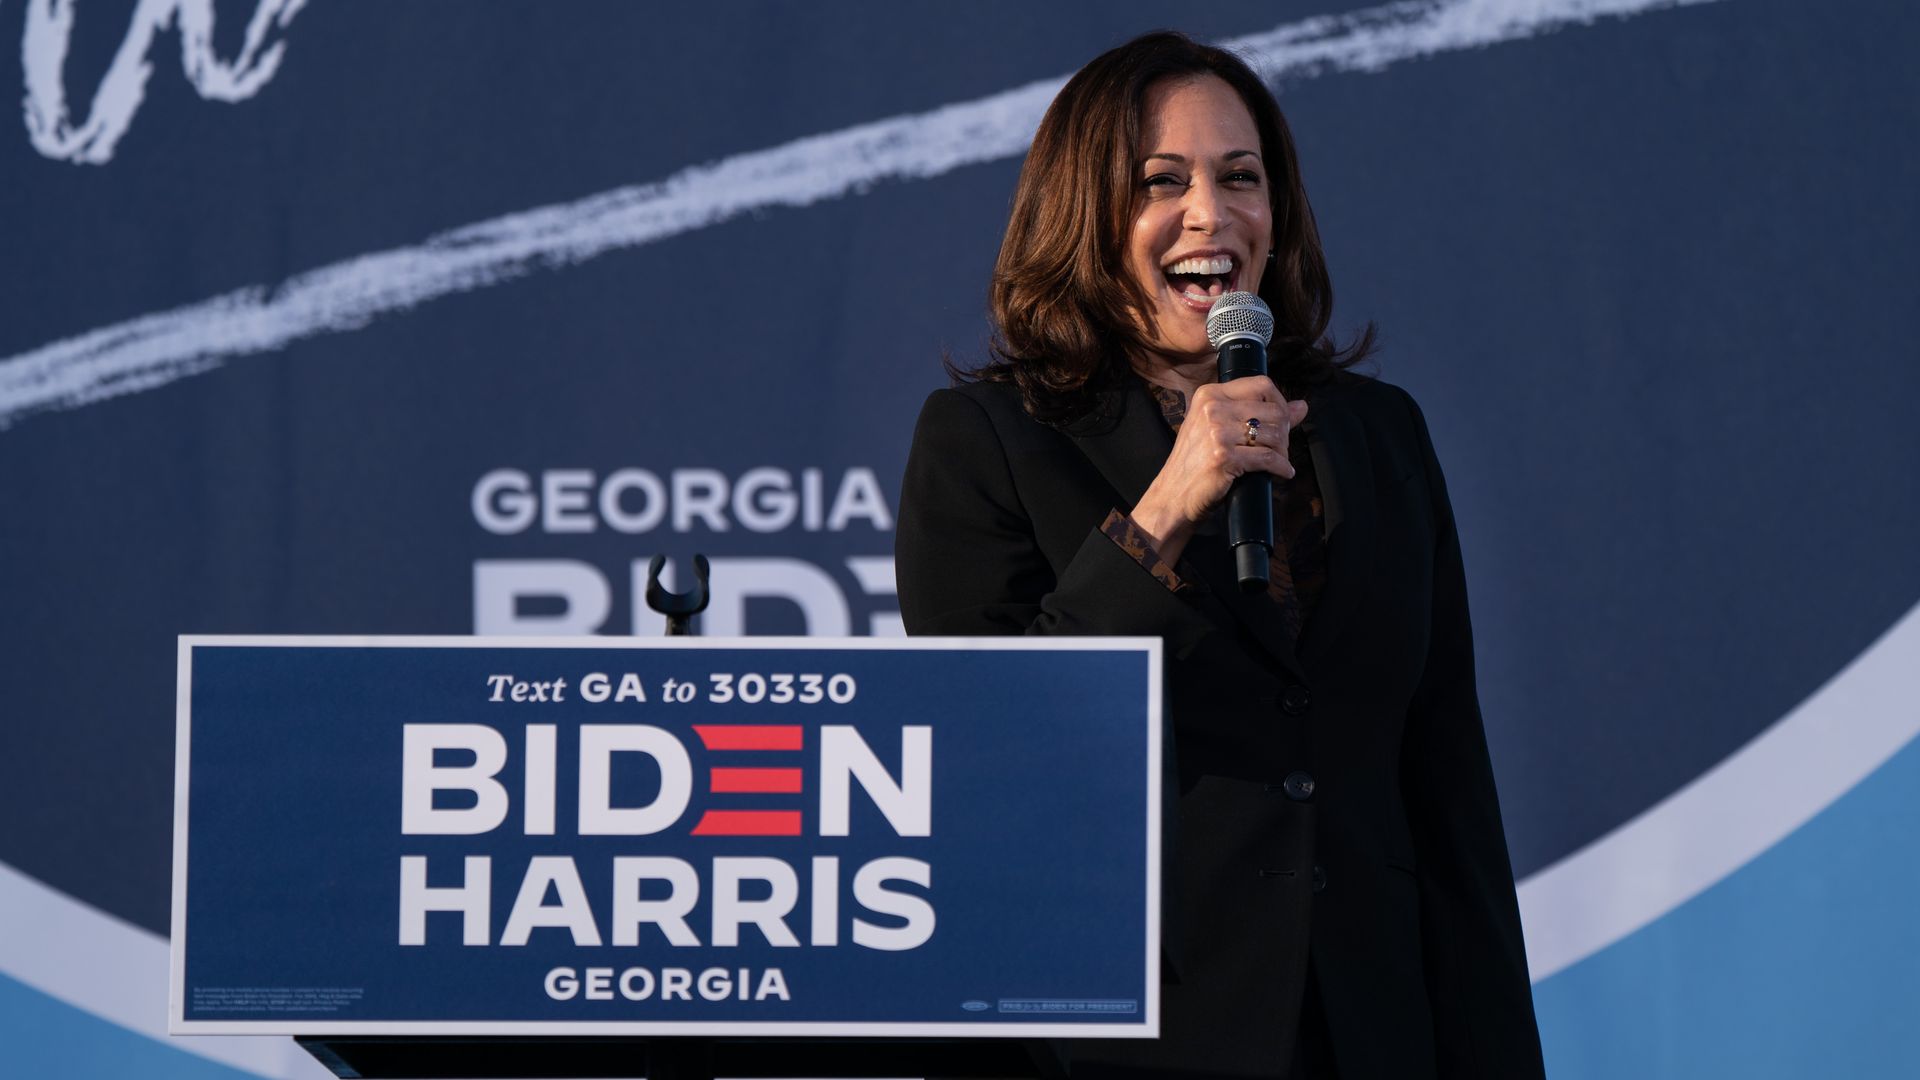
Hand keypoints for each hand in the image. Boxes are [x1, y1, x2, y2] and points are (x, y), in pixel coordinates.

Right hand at [1130, 377, 1306, 565]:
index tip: (1282, 420)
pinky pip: (1269, 458)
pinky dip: (1281, 468)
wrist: (1173, 495)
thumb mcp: (1218, 429)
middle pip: (1273, 410)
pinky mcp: (1225, 457)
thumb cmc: (1195, 463)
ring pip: (1275, 434)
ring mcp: (1217, 433)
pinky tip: (1282, 472)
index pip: (1261, 384)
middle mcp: (1212, 409)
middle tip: (1279, 448)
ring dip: (1283, 452)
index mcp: (1210, 395)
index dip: (1280, 402)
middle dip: (1284, 431)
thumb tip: (1301, 406)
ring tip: (1278, 462)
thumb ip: (1256, 413)